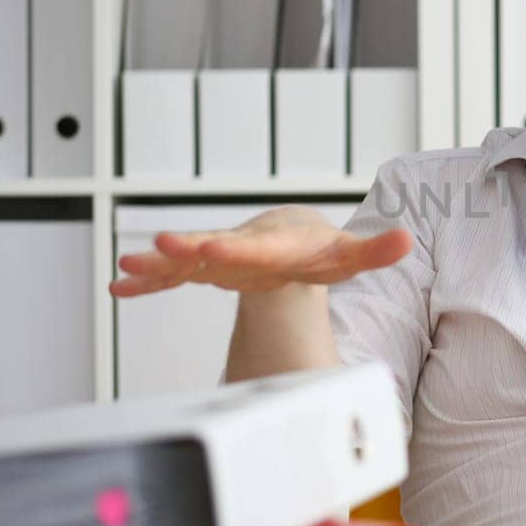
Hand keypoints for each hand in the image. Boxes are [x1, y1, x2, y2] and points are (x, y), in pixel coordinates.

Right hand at [109, 204, 411, 297]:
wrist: (295, 236)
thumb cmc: (320, 248)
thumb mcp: (348, 254)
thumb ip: (374, 250)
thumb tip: (406, 239)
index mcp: (273, 245)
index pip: (252, 248)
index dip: (233, 249)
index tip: (211, 247)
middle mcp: (240, 247)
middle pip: (210, 248)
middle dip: (184, 250)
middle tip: (157, 248)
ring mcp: (219, 258)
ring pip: (183, 262)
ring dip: (155, 267)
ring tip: (124, 271)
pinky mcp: (206, 271)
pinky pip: (173, 278)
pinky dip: (148, 284)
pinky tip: (120, 289)